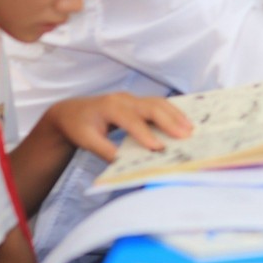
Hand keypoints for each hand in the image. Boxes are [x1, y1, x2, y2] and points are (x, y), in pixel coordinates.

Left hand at [42, 92, 192, 160]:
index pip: (131, 120)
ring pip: (158, 103)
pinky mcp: (138, 101)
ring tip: (190, 128)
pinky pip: (158, 104)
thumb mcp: (87, 140)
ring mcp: (132, 98)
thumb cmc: (79, 126)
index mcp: (109, 107)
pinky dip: (172, 112)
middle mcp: (124, 99)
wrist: (72, 112)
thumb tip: (125, 164)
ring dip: (175, 115)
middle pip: (151, 106)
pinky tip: (183, 121)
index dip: (145, 134)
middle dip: (170, 121)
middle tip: (186, 135)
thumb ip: (105, 151)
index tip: (159, 148)